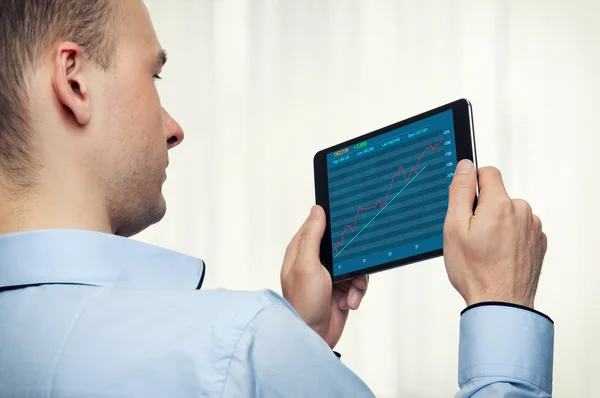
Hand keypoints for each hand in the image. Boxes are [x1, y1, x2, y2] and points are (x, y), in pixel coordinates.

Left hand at [281, 205, 368, 348]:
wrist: (314, 337)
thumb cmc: (303, 303)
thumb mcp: (306, 265)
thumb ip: (312, 236)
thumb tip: (317, 209)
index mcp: (302, 250)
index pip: (319, 225)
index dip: (334, 223)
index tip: (348, 223)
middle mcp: (314, 260)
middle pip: (343, 245)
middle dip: (352, 258)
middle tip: (352, 269)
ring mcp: (329, 276)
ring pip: (354, 264)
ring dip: (356, 280)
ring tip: (349, 294)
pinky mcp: (341, 289)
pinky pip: (358, 282)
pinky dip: (357, 293)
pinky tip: (349, 303)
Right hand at [443, 160, 547, 307]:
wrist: (501, 304)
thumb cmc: (475, 272)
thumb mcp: (454, 228)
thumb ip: (460, 191)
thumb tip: (466, 166)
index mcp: (500, 204)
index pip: (487, 172)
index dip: (471, 187)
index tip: (465, 208)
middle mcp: (522, 211)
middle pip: (497, 195)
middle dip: (482, 209)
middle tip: (471, 236)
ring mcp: (533, 227)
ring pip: (508, 212)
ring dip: (496, 224)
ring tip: (486, 250)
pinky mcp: (538, 242)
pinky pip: (519, 228)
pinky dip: (508, 237)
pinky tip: (498, 256)